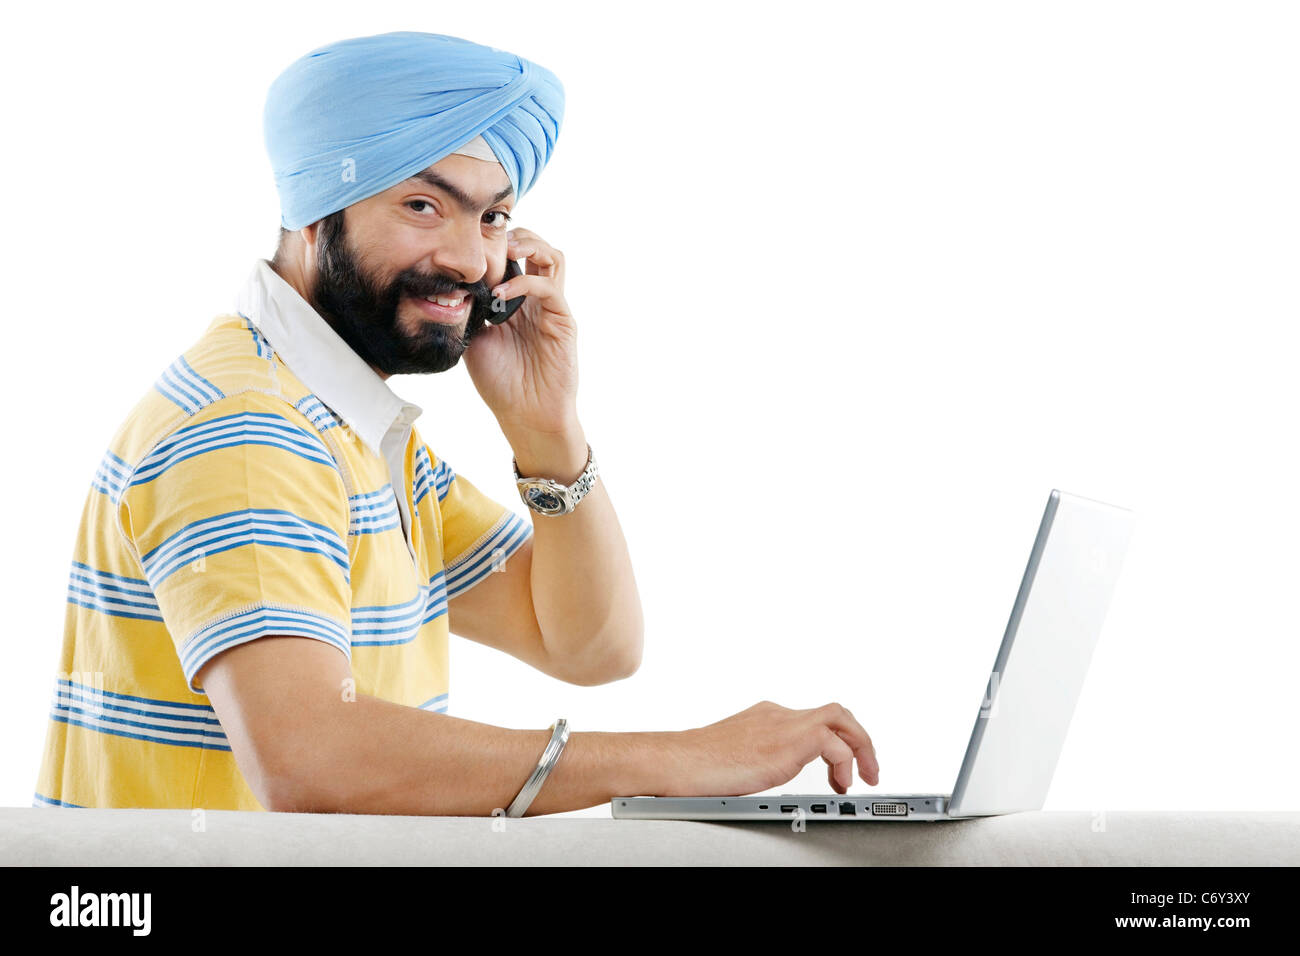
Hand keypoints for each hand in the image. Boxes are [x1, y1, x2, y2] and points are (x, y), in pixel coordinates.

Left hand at [463, 227, 578, 435]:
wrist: (525, 415)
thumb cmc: (501, 383)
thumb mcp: (474, 338)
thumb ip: (471, 309)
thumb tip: (452, 281)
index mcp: (516, 301)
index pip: (514, 257)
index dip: (497, 243)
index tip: (471, 242)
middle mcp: (536, 299)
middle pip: (537, 247)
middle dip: (516, 235)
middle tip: (491, 239)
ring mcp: (552, 308)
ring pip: (553, 257)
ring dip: (530, 245)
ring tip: (506, 250)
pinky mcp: (563, 321)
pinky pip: (549, 287)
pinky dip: (525, 282)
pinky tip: (502, 294)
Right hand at [667, 701, 880, 797]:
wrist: (678, 762)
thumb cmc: (694, 766)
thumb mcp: (735, 758)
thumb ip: (757, 759)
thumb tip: (763, 779)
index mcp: (766, 717)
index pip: (814, 718)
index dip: (836, 743)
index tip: (840, 771)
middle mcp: (777, 714)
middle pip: (835, 711)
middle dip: (859, 739)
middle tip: (867, 772)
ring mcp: (783, 724)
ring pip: (841, 717)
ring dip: (861, 747)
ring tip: (863, 778)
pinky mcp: (787, 740)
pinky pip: (833, 742)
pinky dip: (844, 762)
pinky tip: (838, 784)